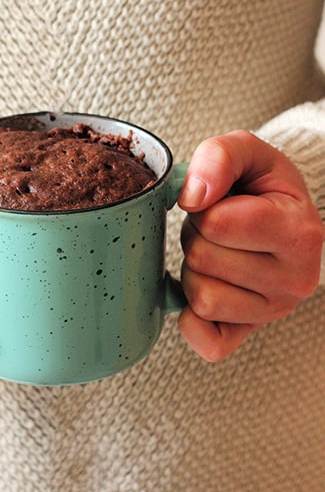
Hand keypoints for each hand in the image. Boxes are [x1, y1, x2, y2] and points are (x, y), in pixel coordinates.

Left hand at [177, 130, 323, 360]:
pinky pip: (205, 340)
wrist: (278, 214)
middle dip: (196, 235)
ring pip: (200, 297)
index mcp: (300, 232)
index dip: (202, 206)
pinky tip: (206, 286)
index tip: (220, 201)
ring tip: (216, 251)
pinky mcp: (249, 333)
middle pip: (203, 259)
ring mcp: (274, 311)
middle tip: (216, 228)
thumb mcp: (246, 151)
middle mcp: (296, 279)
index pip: (217, 224)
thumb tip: (192, 197)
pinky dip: (191, 316)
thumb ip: (219, 157)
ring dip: (194, 270)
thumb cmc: (259, 185)